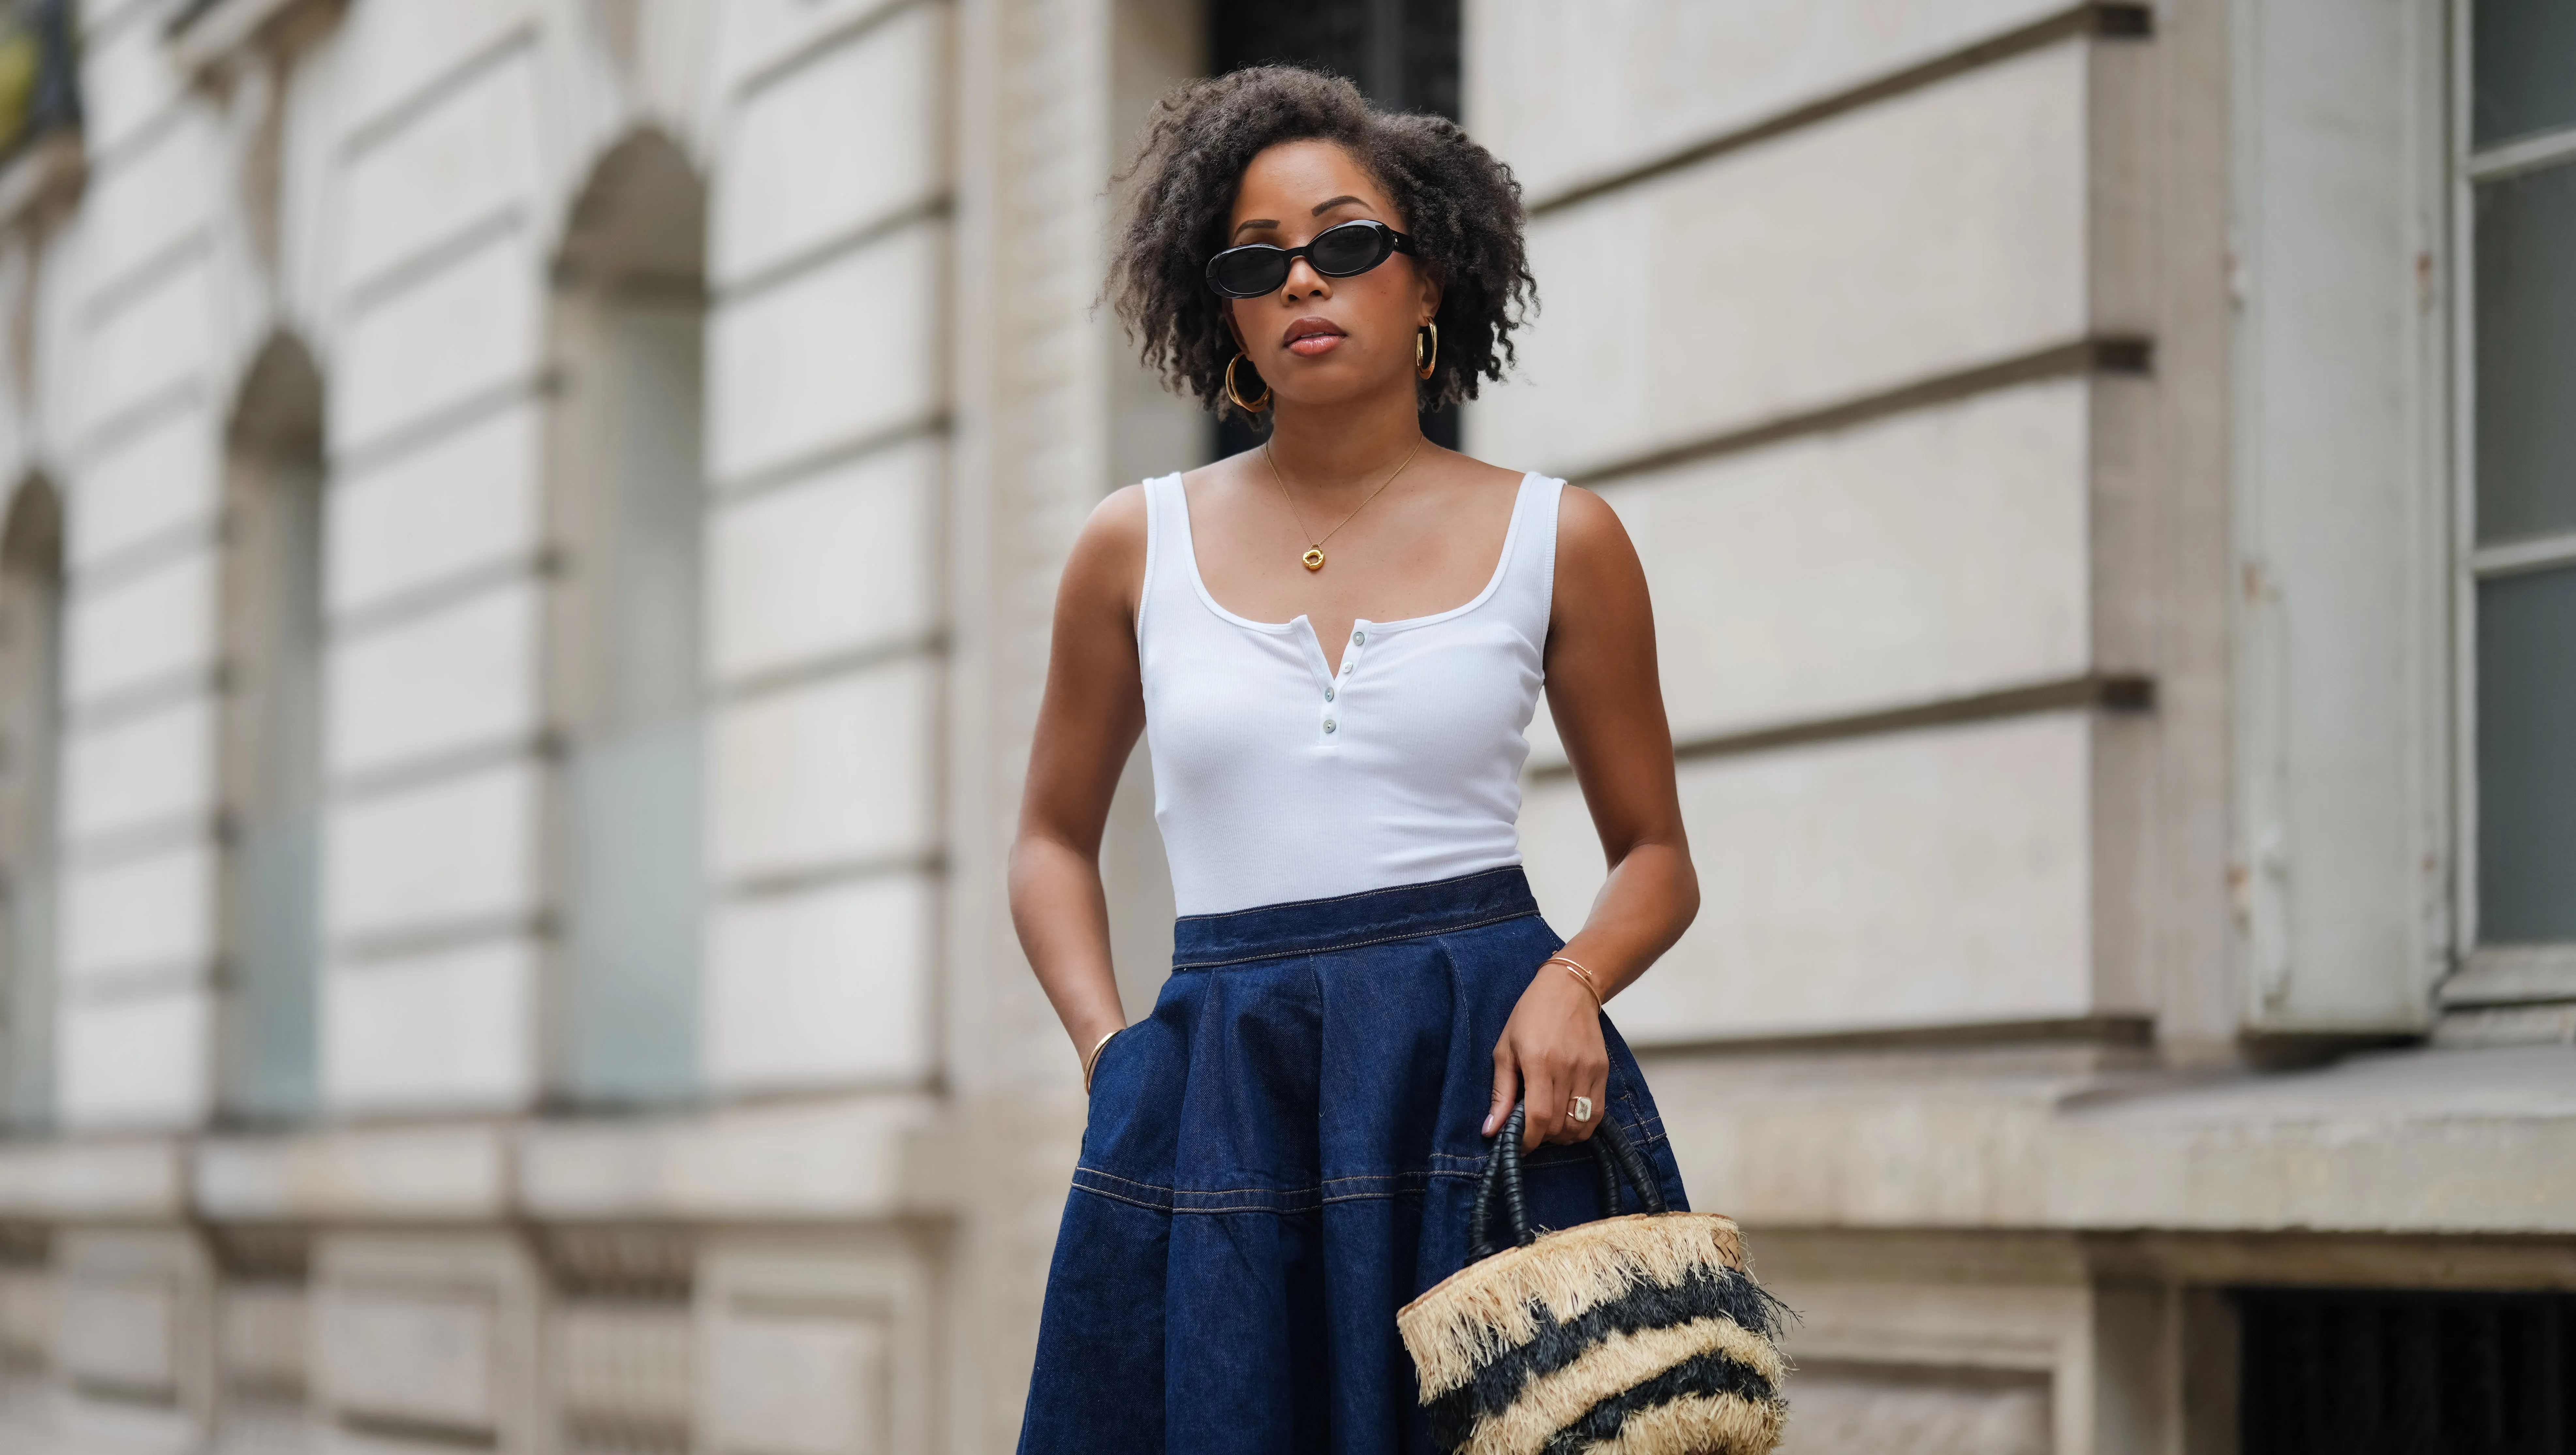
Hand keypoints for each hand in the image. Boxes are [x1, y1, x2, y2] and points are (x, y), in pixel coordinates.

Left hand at [1485, 960, 1609, 1149]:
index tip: (1519, 1145)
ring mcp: (1589, 1070)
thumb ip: (1501, 1093)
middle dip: (1542, 1138)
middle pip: (1559, 1125)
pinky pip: (1597, 1113)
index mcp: (1539, 1062)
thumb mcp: (1504, 1049)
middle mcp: (1567, 1068)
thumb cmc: (1531, 1016)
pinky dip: (1582, 1126)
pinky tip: (1568, 1120)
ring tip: (1549, 1128)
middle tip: (1531, 1131)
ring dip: (1563, 1136)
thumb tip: (1491, 1130)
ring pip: (1580, 1124)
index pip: (1538, 1117)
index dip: (1528, 1140)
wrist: (1569, 989)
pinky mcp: (1603, 1071)